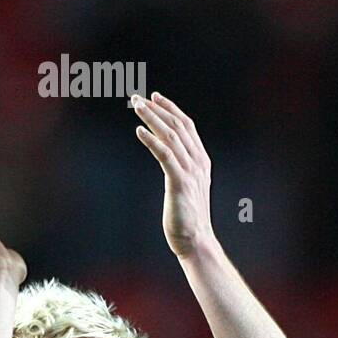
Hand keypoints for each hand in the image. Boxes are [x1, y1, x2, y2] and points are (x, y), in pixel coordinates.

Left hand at [133, 92, 214, 258]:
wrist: (195, 240)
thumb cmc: (187, 219)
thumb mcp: (186, 190)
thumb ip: (180, 172)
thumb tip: (169, 162)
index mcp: (201, 161)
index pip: (187, 126)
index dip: (171, 109)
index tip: (155, 97)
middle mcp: (198, 161)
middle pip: (178, 126)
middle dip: (158, 109)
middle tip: (138, 97)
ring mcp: (190, 171)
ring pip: (171, 136)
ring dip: (152, 119)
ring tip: (136, 107)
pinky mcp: (180, 182)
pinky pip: (164, 155)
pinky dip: (152, 140)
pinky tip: (139, 131)